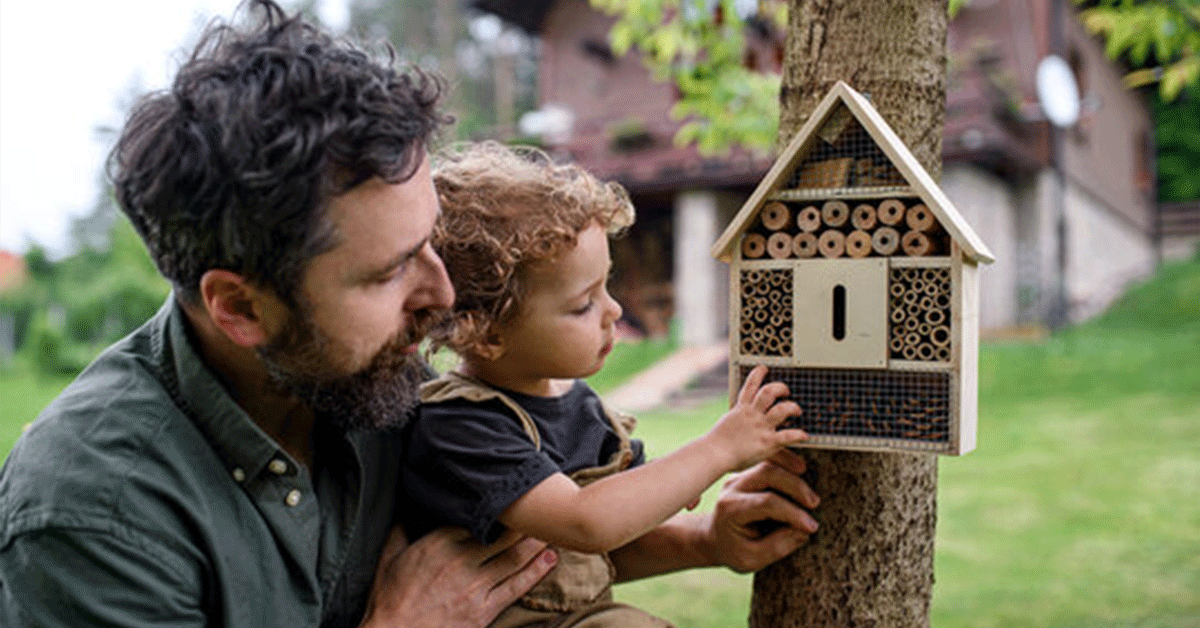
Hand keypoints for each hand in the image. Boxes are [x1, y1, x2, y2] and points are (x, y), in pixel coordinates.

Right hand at [359, 526, 556, 627]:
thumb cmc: (389, 600)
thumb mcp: (388, 559)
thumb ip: (399, 531)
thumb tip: (404, 512)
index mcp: (439, 542)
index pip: (476, 517)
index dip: (498, 508)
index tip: (513, 497)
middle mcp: (461, 560)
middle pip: (503, 535)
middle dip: (525, 521)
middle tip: (544, 508)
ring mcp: (475, 586)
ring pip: (514, 558)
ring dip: (536, 543)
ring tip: (553, 529)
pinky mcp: (484, 611)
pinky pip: (516, 587)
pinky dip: (536, 571)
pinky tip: (550, 560)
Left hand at [704, 448, 819, 572]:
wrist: (714, 538)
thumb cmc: (733, 550)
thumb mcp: (752, 559)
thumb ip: (778, 546)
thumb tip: (804, 531)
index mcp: (731, 509)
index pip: (766, 503)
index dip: (793, 513)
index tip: (811, 526)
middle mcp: (733, 488)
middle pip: (767, 474)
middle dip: (795, 487)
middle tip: (814, 503)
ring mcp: (739, 478)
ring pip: (769, 465)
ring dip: (794, 476)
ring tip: (811, 496)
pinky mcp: (748, 474)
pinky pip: (769, 464)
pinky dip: (788, 469)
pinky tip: (802, 479)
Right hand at [708, 365, 807, 470]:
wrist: (714, 454)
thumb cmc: (717, 444)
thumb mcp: (727, 424)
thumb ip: (736, 419)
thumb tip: (737, 419)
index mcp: (741, 409)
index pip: (750, 385)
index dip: (758, 374)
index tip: (764, 368)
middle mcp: (752, 415)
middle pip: (769, 392)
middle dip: (780, 388)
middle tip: (786, 391)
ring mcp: (760, 427)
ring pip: (782, 409)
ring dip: (793, 407)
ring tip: (797, 410)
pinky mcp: (767, 442)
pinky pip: (788, 436)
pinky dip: (798, 435)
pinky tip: (804, 436)